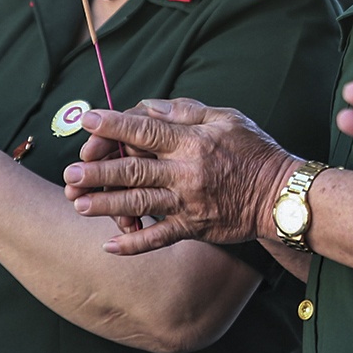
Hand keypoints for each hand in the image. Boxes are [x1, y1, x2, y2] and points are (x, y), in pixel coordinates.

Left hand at [62, 99, 298, 255]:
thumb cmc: (255, 150)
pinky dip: (133, 244)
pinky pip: (159, 237)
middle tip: (69, 173)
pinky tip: (109, 246)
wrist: (282, 195)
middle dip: (98, 171)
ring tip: (78, 205)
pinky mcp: (194, 227)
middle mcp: (186, 172)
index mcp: (192, 141)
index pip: (145, 129)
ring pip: (139, 203)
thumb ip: (187, 111)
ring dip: (106, 205)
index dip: (114, 125)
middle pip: (133, 169)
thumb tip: (149, 106)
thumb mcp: (227, 118)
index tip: (87, 122)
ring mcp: (188, 203)